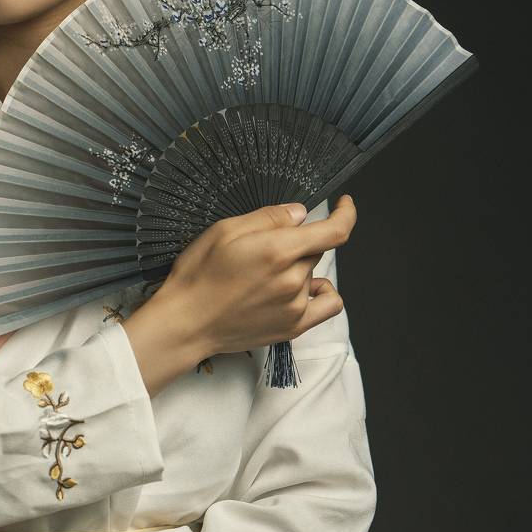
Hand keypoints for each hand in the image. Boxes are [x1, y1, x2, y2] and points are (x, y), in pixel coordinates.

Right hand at [159, 194, 355, 356]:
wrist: (186, 323)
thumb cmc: (198, 276)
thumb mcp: (224, 230)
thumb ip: (268, 218)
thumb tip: (300, 213)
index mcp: (278, 250)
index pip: (335, 231)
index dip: (346, 214)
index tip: (344, 204)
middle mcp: (292, 279)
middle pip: (315, 250)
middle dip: (296, 243)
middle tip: (262, 250)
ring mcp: (295, 306)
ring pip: (313, 274)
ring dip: (298, 268)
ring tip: (264, 276)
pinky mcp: (293, 327)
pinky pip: (327, 305)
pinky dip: (320, 292)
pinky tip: (303, 289)